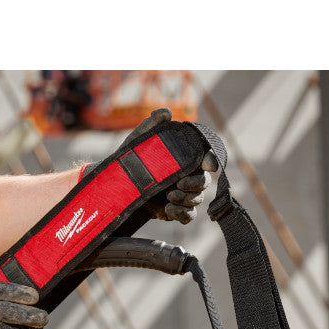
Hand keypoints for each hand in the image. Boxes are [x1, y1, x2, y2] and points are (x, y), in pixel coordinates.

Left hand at [121, 108, 220, 224]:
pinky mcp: (176, 210)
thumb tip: (167, 113)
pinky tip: (168, 209)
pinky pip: (189, 216)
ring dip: (186, 199)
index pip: (205, 157)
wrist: (117, 185)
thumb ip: (152, 123)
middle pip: (204, 181)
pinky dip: (182, 214)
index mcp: (184, 158)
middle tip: (178, 183)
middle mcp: (188, 175)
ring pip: (197, 199)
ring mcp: (182, 194)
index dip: (211, 160)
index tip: (207, 165)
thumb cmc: (132, 158)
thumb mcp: (140, 138)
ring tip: (169, 197)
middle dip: (195, 183)